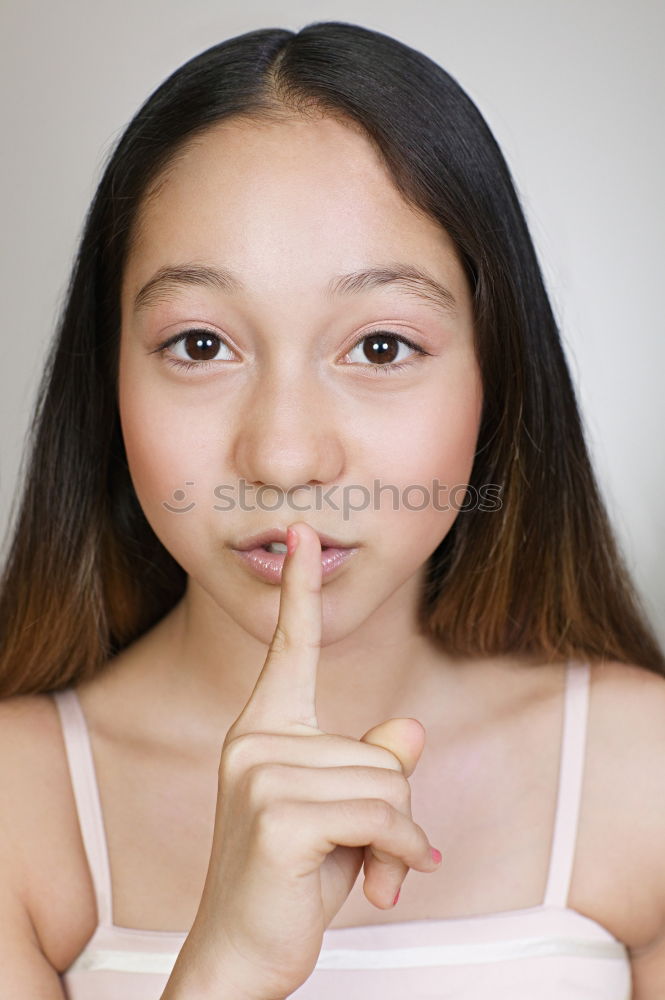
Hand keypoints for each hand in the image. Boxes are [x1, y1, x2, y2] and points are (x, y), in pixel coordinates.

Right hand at [180, 522, 441, 999]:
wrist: (241, 955)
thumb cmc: (293, 881)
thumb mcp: (343, 815)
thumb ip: (373, 765)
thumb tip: (410, 727)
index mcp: (265, 731)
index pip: (289, 647)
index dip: (301, 589)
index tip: (305, 532)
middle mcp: (256, 741)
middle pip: (382, 749)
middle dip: (393, 811)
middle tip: (370, 856)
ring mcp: (261, 774)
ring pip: (388, 784)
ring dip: (398, 839)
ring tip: (370, 873)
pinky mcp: (278, 813)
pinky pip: (382, 817)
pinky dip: (401, 856)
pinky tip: (382, 886)